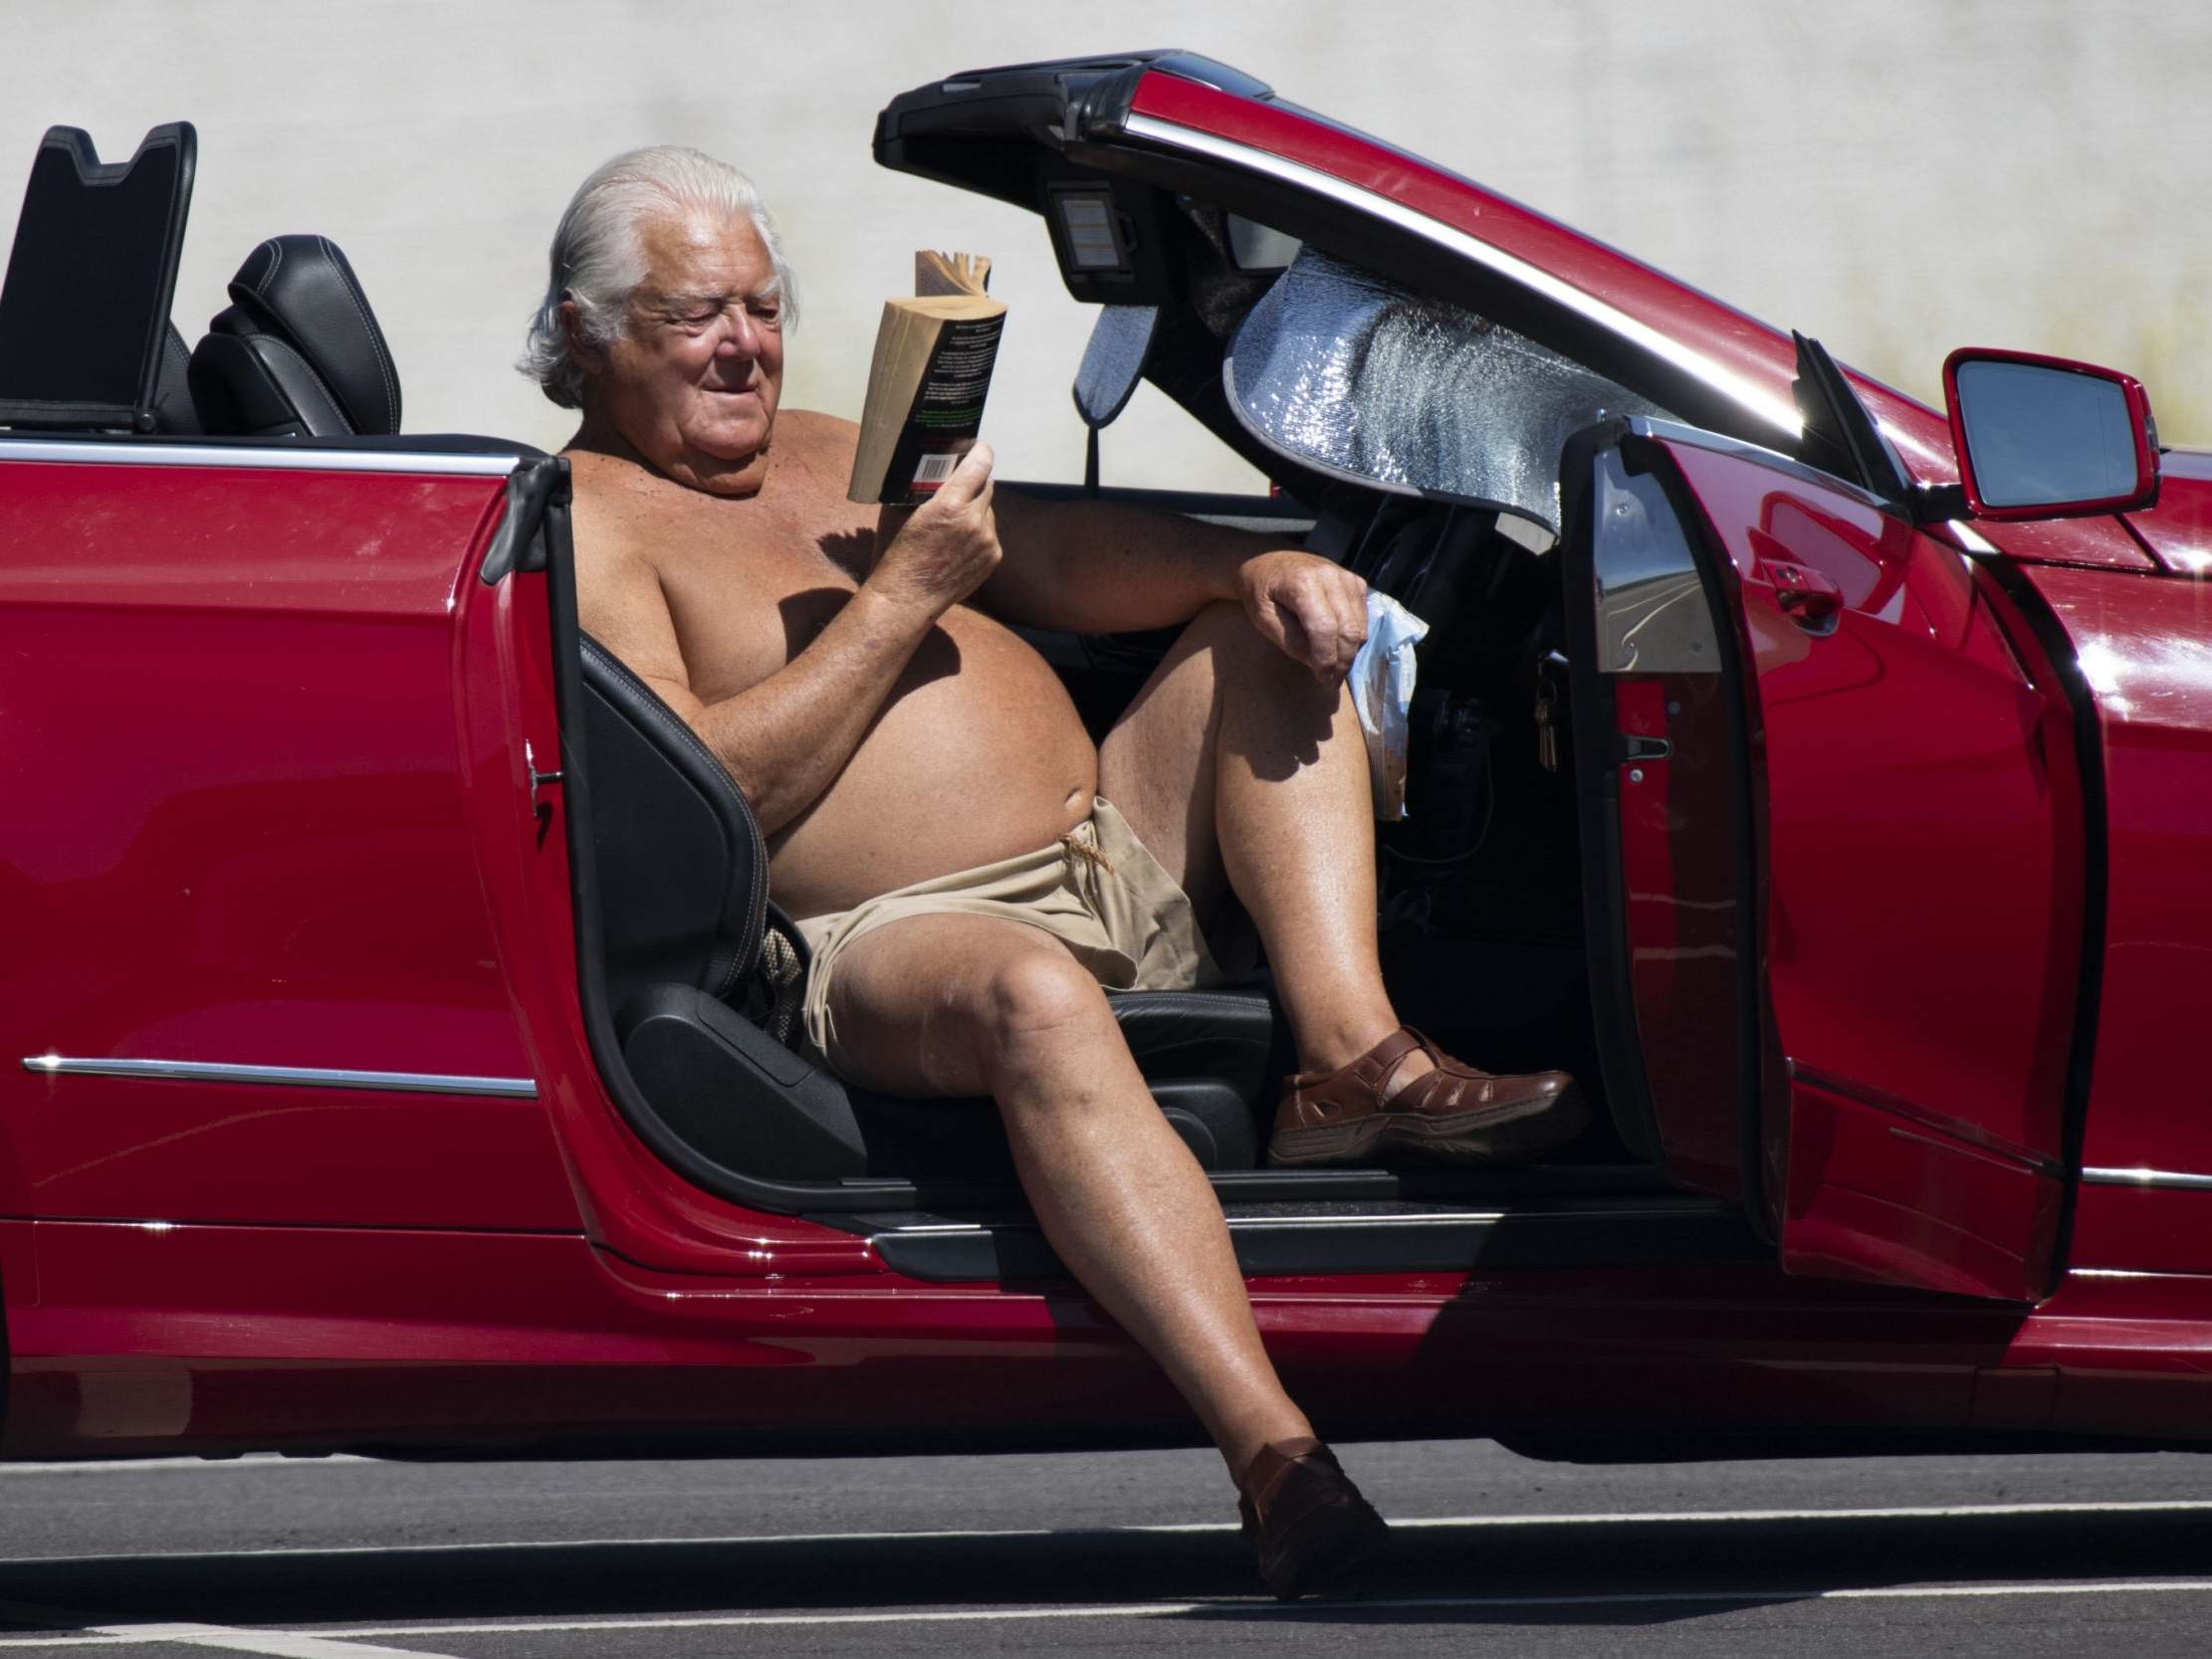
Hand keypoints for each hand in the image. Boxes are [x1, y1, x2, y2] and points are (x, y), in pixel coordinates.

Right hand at [870, 444, 1000, 617]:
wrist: (908, 598)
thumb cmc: (898, 554)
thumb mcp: (901, 514)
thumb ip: (919, 489)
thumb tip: (924, 470)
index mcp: (949, 506)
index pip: (978, 466)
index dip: (981, 452)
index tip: (980, 447)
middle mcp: (973, 521)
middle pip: (986, 486)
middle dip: (975, 483)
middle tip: (961, 484)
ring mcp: (987, 541)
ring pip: (988, 510)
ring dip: (976, 509)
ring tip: (955, 520)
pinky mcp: (993, 556)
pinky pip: (990, 532)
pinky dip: (979, 531)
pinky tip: (959, 541)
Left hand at [1235, 550, 1369, 681]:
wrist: (1269, 560)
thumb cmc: (1260, 591)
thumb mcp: (1262, 618)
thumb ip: (1289, 640)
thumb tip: (1317, 662)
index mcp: (1303, 583)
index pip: (1324, 628)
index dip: (1326, 659)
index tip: (1322, 679)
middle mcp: (1330, 576)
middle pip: (1348, 630)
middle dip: (1342, 662)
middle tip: (1331, 682)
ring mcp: (1347, 577)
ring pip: (1359, 627)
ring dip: (1349, 654)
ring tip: (1333, 669)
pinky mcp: (1356, 582)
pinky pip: (1363, 619)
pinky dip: (1353, 638)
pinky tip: (1337, 646)